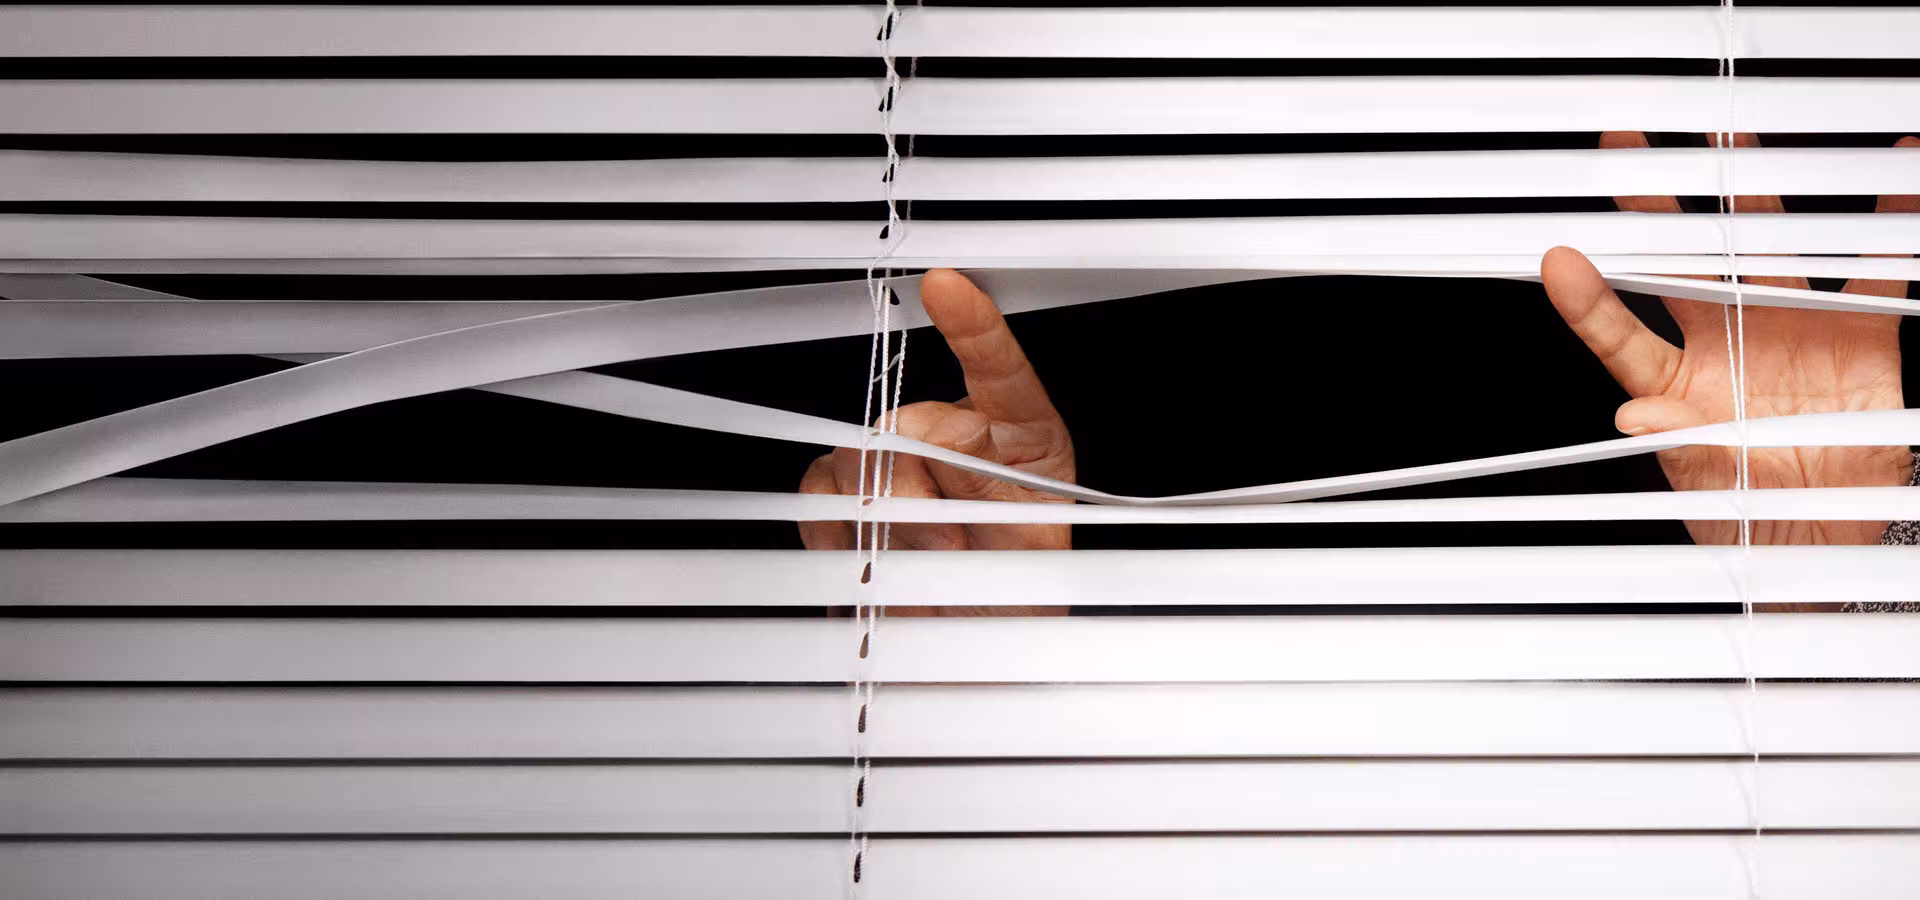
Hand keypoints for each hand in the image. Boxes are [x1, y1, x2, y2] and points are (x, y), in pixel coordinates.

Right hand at [798, 269, 1074, 612]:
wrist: (976, 664)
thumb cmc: (1017, 606)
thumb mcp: (1028, 555)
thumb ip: (988, 498)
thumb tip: (933, 463)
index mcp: (1020, 443)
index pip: (1000, 375)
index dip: (974, 330)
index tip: (948, 289)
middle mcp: (957, 446)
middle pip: (903, 424)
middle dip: (914, 488)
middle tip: (946, 543)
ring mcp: (901, 473)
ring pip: (856, 458)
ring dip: (884, 518)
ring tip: (924, 564)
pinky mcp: (851, 506)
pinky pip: (819, 495)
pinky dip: (839, 530)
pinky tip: (877, 559)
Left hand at [1541, 132, 1915, 544]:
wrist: (1824, 534)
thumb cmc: (1748, 511)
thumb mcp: (1707, 487)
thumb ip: (1677, 446)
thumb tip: (1632, 418)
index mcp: (1674, 382)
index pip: (1618, 333)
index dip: (1587, 300)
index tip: (1556, 258)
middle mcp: (1723, 340)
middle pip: (1683, 263)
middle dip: (1655, 206)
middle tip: (1624, 146)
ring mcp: (1786, 328)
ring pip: (1764, 246)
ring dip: (1752, 192)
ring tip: (1734, 130)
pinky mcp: (1855, 333)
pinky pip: (1875, 269)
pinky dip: (1893, 218)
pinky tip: (1897, 165)